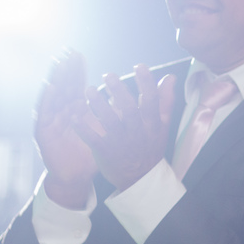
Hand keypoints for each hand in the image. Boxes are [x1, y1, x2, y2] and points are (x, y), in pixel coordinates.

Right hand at [35, 51, 97, 208]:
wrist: (76, 176)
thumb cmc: (90, 152)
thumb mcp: (103, 129)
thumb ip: (112, 112)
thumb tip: (125, 97)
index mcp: (75, 110)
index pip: (75, 86)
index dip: (76, 71)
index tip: (78, 54)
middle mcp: (61, 112)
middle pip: (63, 87)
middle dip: (66, 70)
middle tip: (68, 53)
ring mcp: (52, 121)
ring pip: (53, 97)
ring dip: (56, 79)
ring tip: (60, 64)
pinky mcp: (44, 132)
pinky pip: (44, 114)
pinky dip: (47, 100)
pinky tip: (50, 87)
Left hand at [72, 64, 176, 191]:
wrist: (139, 177)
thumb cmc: (150, 146)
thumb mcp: (162, 125)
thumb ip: (165, 100)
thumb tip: (169, 77)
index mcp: (151, 124)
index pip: (150, 101)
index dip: (146, 83)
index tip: (139, 66)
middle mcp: (137, 132)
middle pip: (129, 109)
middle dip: (119, 91)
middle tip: (109, 75)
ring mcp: (120, 142)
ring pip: (110, 121)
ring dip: (99, 105)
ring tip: (89, 90)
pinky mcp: (105, 151)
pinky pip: (93, 138)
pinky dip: (83, 128)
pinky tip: (74, 116)